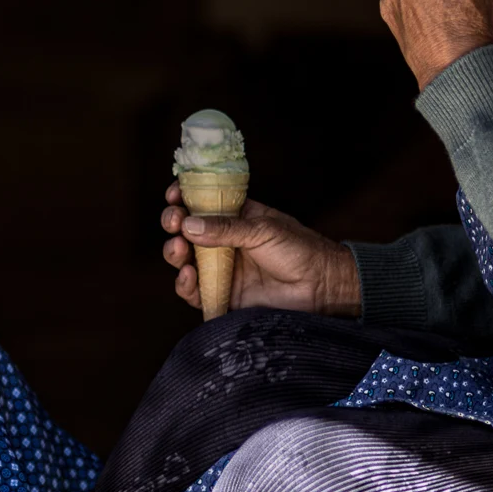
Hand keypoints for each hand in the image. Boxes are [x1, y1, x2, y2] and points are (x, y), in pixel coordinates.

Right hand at [162, 182, 360, 315]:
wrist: (320, 286)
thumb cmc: (299, 250)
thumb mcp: (262, 229)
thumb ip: (225, 228)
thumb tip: (188, 224)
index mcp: (234, 217)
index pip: (200, 203)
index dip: (182, 198)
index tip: (173, 195)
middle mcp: (223, 242)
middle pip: (185, 231)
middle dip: (172, 223)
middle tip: (173, 222)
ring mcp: (221, 269)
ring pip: (184, 261)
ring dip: (174, 253)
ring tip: (179, 249)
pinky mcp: (223, 296)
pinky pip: (195, 292)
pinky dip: (185, 285)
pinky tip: (187, 276)